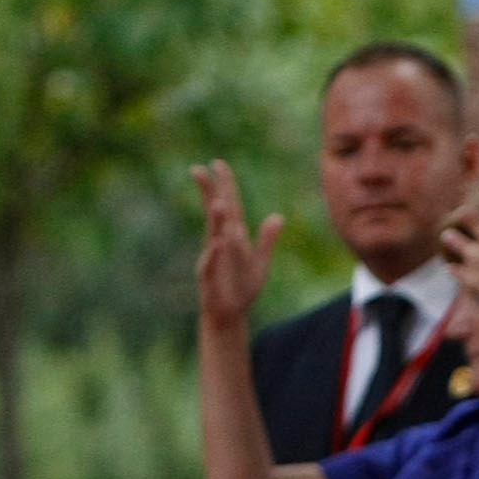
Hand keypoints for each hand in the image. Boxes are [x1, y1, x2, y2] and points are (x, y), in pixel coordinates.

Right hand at [192, 160, 284, 332]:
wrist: (231, 314)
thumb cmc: (243, 287)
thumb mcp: (260, 261)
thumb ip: (267, 240)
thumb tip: (278, 217)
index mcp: (232, 237)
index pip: (229, 206)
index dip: (224, 185)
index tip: (218, 164)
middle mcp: (219, 242)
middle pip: (215, 214)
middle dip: (210, 192)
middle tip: (200, 170)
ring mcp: (213, 258)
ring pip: (213, 236)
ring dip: (216, 220)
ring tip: (218, 204)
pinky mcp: (209, 276)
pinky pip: (211, 263)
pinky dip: (214, 253)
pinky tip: (218, 244)